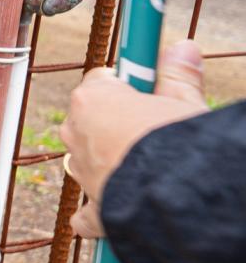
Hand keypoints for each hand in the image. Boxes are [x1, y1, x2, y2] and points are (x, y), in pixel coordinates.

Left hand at [64, 39, 207, 237]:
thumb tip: (184, 47)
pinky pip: (87, 214)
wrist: (179, 197)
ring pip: (87, 161)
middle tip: (154, 127)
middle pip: (91, 119)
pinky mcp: (95, 211)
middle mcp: (77, 135)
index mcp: (92, 100)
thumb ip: (178, 76)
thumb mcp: (185, 102)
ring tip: (148, 165)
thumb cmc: (180, 141)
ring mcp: (83, 174)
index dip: (128, 85)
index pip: (101, 80)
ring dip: (109, 161)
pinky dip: (99, 214)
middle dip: (117, 121)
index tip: (147, 89)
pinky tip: (113, 215)